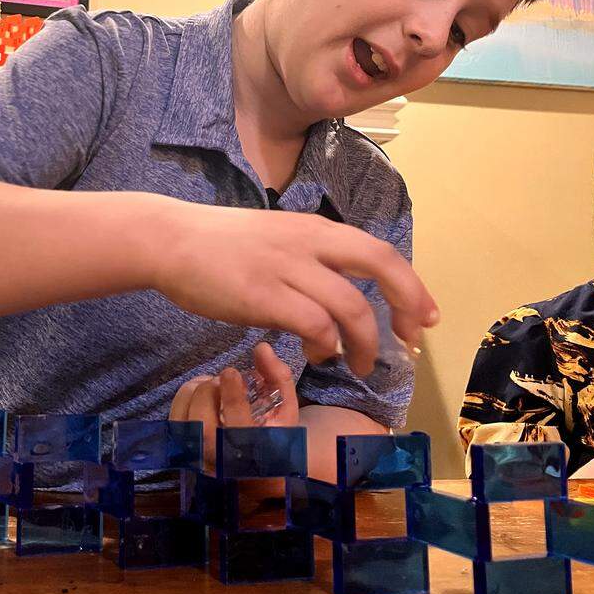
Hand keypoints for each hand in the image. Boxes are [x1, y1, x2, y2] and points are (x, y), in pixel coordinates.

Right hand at [152, 201, 436, 376]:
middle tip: (411, 341)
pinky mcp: (263, 295)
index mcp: (315, 229)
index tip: (424, 316)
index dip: (411, 286)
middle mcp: (309, 242)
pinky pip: (314, 325)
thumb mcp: (275, 238)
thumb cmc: (218, 245)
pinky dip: (325, 346)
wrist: (169, 241)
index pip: (380, 252)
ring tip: (356, 364)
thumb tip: (336, 297)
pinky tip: (315, 355)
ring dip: (364, 344)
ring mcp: (287, 267)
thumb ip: (308, 260)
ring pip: (350, 307)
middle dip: (407, 305)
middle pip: (380, 266)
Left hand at [169, 342, 299, 469]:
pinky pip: (174, 421)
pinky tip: (199, 392)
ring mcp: (201, 458)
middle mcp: (224, 460)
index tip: (232, 372)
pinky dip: (182, 399)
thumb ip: (277, 376)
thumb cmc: (272, 432)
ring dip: (192, 393)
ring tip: (210, 384)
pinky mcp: (185, 451)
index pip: (238, 428)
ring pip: (183, 424)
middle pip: (204, 428)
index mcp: (255, 452)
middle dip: (208, 393)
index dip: (232, 395)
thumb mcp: (284, 405)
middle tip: (220, 380)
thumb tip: (261, 348)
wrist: (256, 464)